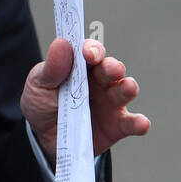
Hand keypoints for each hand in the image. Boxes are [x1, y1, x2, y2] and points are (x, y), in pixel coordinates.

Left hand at [21, 38, 150, 162]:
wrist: (45, 138)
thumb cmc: (43, 103)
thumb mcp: (39, 84)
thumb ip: (51, 67)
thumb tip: (62, 43)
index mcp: (81, 66)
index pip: (91, 52)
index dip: (92, 50)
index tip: (88, 54)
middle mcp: (100, 80)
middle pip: (111, 69)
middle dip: (112, 67)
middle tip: (112, 70)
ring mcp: (110, 102)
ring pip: (125, 91)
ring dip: (128, 87)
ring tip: (128, 88)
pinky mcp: (116, 125)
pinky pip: (130, 123)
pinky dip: (138, 123)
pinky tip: (141, 124)